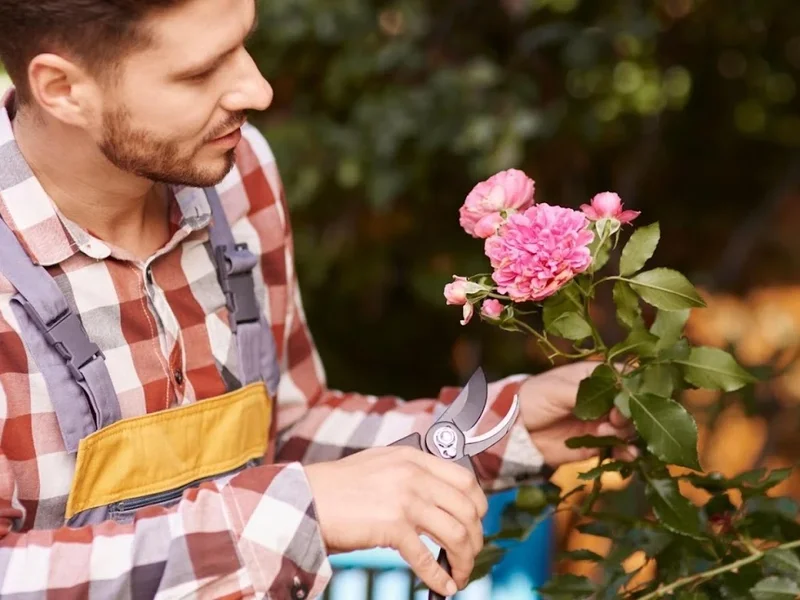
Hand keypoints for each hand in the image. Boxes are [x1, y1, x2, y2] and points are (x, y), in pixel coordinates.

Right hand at [305, 446, 487, 595]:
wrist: (306, 498)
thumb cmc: (338, 487)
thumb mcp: (380, 465)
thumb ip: (410, 474)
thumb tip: (438, 500)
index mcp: (412, 457)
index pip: (464, 478)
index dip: (478, 504)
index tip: (477, 520)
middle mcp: (413, 475)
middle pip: (466, 510)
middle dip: (475, 538)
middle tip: (470, 554)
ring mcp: (405, 500)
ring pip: (455, 534)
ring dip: (463, 560)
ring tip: (460, 574)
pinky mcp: (392, 526)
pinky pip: (427, 558)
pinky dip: (440, 577)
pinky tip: (445, 587)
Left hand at [518, 361, 636, 467]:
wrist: (515, 430)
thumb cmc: (533, 398)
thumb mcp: (556, 390)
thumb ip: (585, 394)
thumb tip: (616, 398)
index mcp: (595, 377)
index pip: (625, 377)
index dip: (632, 387)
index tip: (627, 397)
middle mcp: (604, 399)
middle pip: (631, 405)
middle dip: (628, 414)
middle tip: (613, 420)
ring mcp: (602, 422)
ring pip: (628, 428)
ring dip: (626, 433)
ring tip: (607, 435)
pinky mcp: (597, 444)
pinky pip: (619, 449)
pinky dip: (626, 453)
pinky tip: (626, 455)